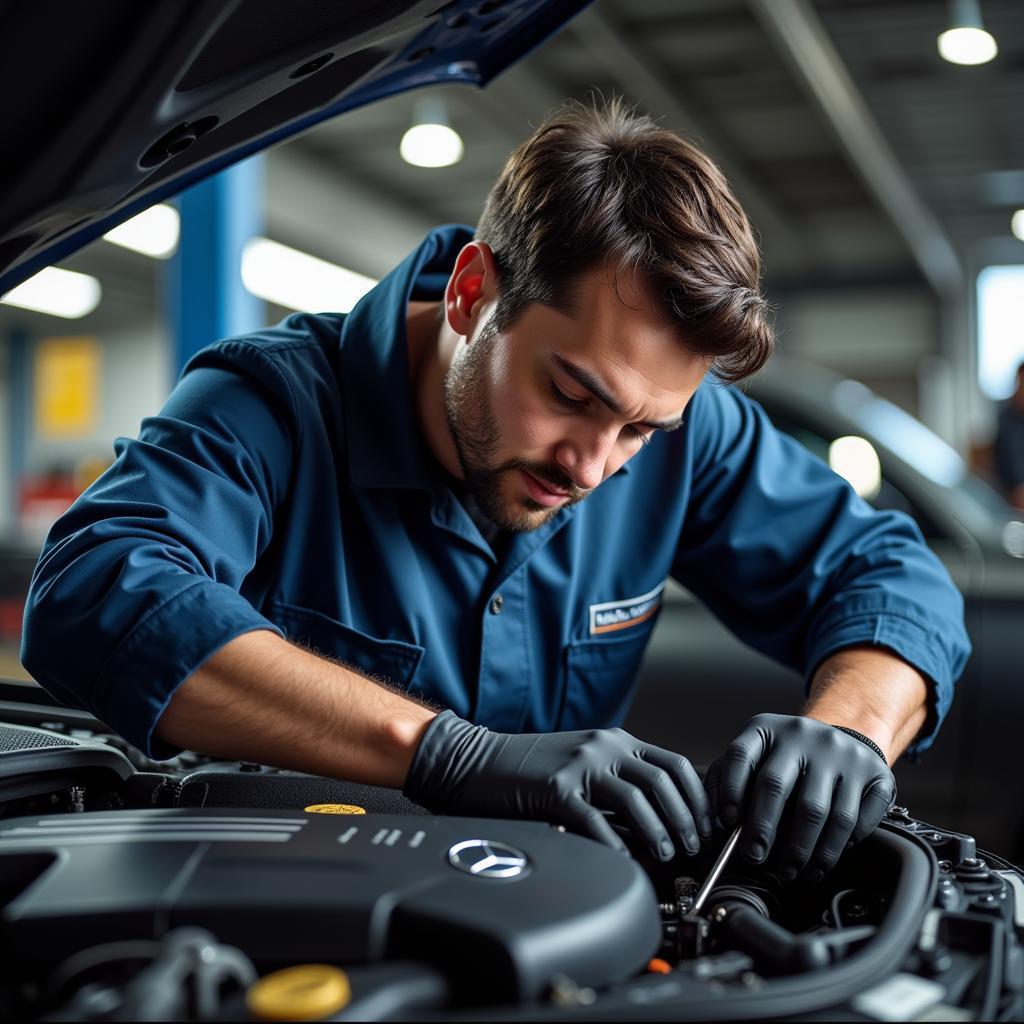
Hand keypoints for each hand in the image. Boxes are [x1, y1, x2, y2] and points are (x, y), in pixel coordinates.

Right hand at [403, 710, 710, 860]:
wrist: (474, 760)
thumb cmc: (528, 768)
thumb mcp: (584, 762)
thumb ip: (619, 779)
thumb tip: (661, 817)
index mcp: (614, 741)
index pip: (674, 764)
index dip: (698, 798)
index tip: (708, 825)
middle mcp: (602, 747)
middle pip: (663, 782)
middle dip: (685, 819)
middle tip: (691, 846)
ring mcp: (579, 766)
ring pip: (637, 799)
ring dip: (658, 831)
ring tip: (664, 855)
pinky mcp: (554, 789)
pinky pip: (595, 820)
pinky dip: (614, 844)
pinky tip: (622, 860)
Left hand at [704, 714, 895, 880]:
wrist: (843, 737)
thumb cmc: (786, 759)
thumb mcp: (753, 756)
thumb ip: (725, 781)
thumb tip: (710, 823)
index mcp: (766, 728)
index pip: (739, 756)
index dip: (729, 792)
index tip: (727, 825)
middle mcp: (803, 735)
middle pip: (776, 786)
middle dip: (762, 829)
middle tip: (756, 858)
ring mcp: (842, 753)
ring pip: (820, 812)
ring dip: (802, 850)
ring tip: (791, 870)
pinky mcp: (875, 774)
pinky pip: (857, 820)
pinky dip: (840, 846)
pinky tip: (823, 859)